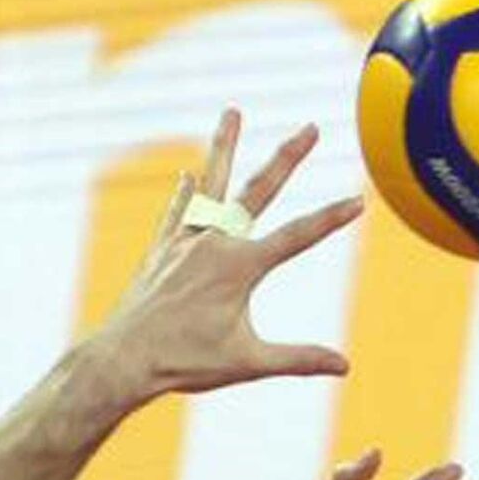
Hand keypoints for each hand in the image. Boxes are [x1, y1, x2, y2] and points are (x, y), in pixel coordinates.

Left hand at [78, 107, 362, 409]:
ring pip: (211, 184)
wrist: (120, 361)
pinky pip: (178, 212)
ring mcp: (185, 241)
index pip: (298, 236)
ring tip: (232, 112)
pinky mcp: (162, 250)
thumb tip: (344, 366)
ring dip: (224, 147)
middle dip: (289, 157)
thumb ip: (298, 359)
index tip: (358, 201)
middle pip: (259, 190)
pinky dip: (186, 194)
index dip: (331, 219)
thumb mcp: (248, 362)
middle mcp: (213, 243)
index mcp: (239, 266)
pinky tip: (189, 175)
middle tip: (311, 128)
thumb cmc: (184, 363)